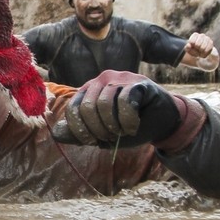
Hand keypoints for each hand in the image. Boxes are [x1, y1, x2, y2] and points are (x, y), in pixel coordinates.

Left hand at [51, 71, 180, 147]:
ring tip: (123, 132)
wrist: (163, 123)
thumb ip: (79, 133)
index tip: (93, 141)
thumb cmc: (130, 127)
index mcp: (89, 90)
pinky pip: (126, 101)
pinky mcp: (139, 82)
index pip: (74, 109)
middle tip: (111, 137)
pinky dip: (128, 120)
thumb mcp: (101, 133)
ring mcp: (121, 78)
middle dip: (98, 130)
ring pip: (105, 104)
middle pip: (88, 107)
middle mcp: (102, 79)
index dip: (80, 130)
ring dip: (114, 126)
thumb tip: (55, 133)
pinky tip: (134, 125)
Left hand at [184, 32, 213, 57]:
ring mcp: (207, 38)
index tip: (193, 47)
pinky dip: (204, 53)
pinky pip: (207, 50)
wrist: (202, 51)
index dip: (192, 46)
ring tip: (200, 51)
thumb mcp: (189, 49)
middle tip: (197, 49)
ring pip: (202, 48)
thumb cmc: (194, 49)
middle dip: (196, 49)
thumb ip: (187, 47)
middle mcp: (202, 35)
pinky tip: (204, 52)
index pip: (192, 41)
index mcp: (195, 35)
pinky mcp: (211, 43)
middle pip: (197, 45)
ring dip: (200, 52)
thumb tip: (188, 45)